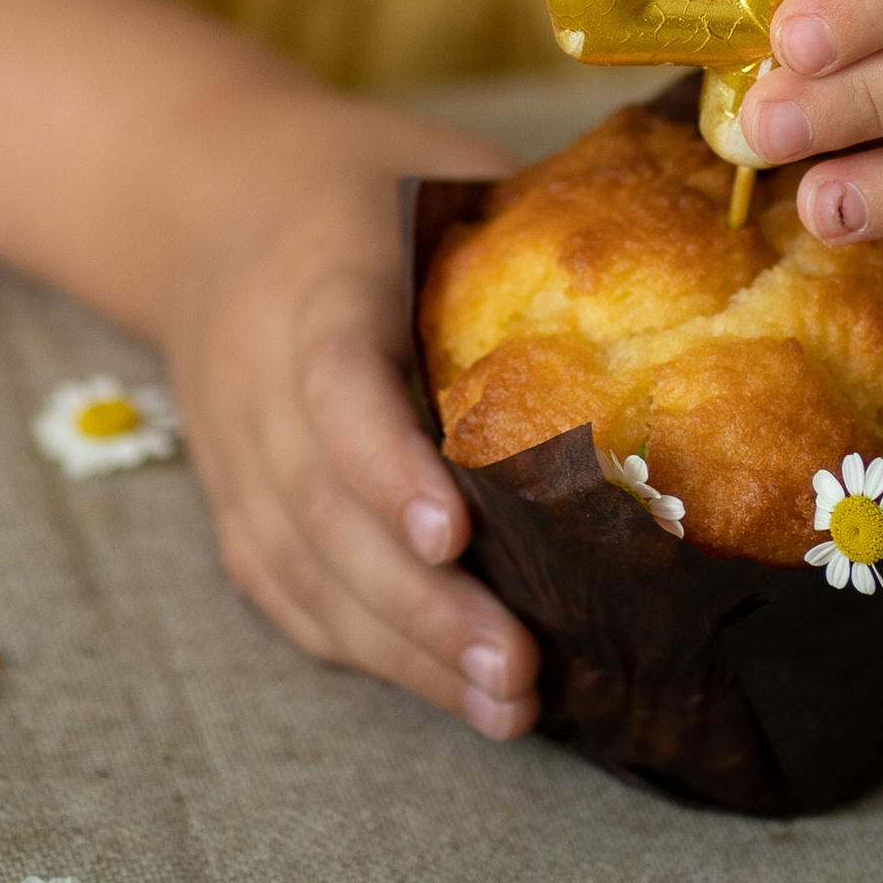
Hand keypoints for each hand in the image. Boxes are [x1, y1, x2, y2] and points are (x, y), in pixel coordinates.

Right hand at [153, 77, 541, 739]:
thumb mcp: (434, 174)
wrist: (208, 206)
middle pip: (324, 513)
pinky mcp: (238, 509)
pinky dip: (366, 651)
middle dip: (421, 605)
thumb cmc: (359, 189)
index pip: (336, 386)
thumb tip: (674, 256)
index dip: (388, 467)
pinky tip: (448, 692)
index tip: (456, 535)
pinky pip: (290, 596)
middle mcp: (260, 385)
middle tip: (520, 670)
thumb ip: (525, 222)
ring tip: (507, 707)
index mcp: (319, 288)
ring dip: (404, 651)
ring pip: (307, 573)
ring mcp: (238, 459)